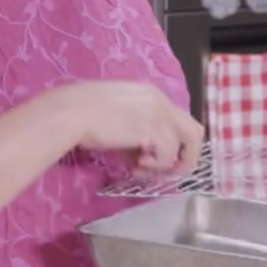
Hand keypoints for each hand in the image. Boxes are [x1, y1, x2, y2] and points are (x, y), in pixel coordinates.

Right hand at [49, 81, 204, 177]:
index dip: (171, 143)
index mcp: (151, 95)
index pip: (178, 120)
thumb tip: (140, 157)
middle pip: (194, 131)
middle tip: (167, 171)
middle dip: (185, 156)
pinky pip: (168, 156)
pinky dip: (155, 166)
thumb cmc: (83, 113)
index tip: (150, 158)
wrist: (72, 112)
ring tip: (140, 169)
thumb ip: (135, 132)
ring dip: (166, 164)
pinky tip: (135, 166)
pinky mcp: (155, 130)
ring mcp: (160, 115)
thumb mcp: (116, 117)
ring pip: (185, 146)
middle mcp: (161, 101)